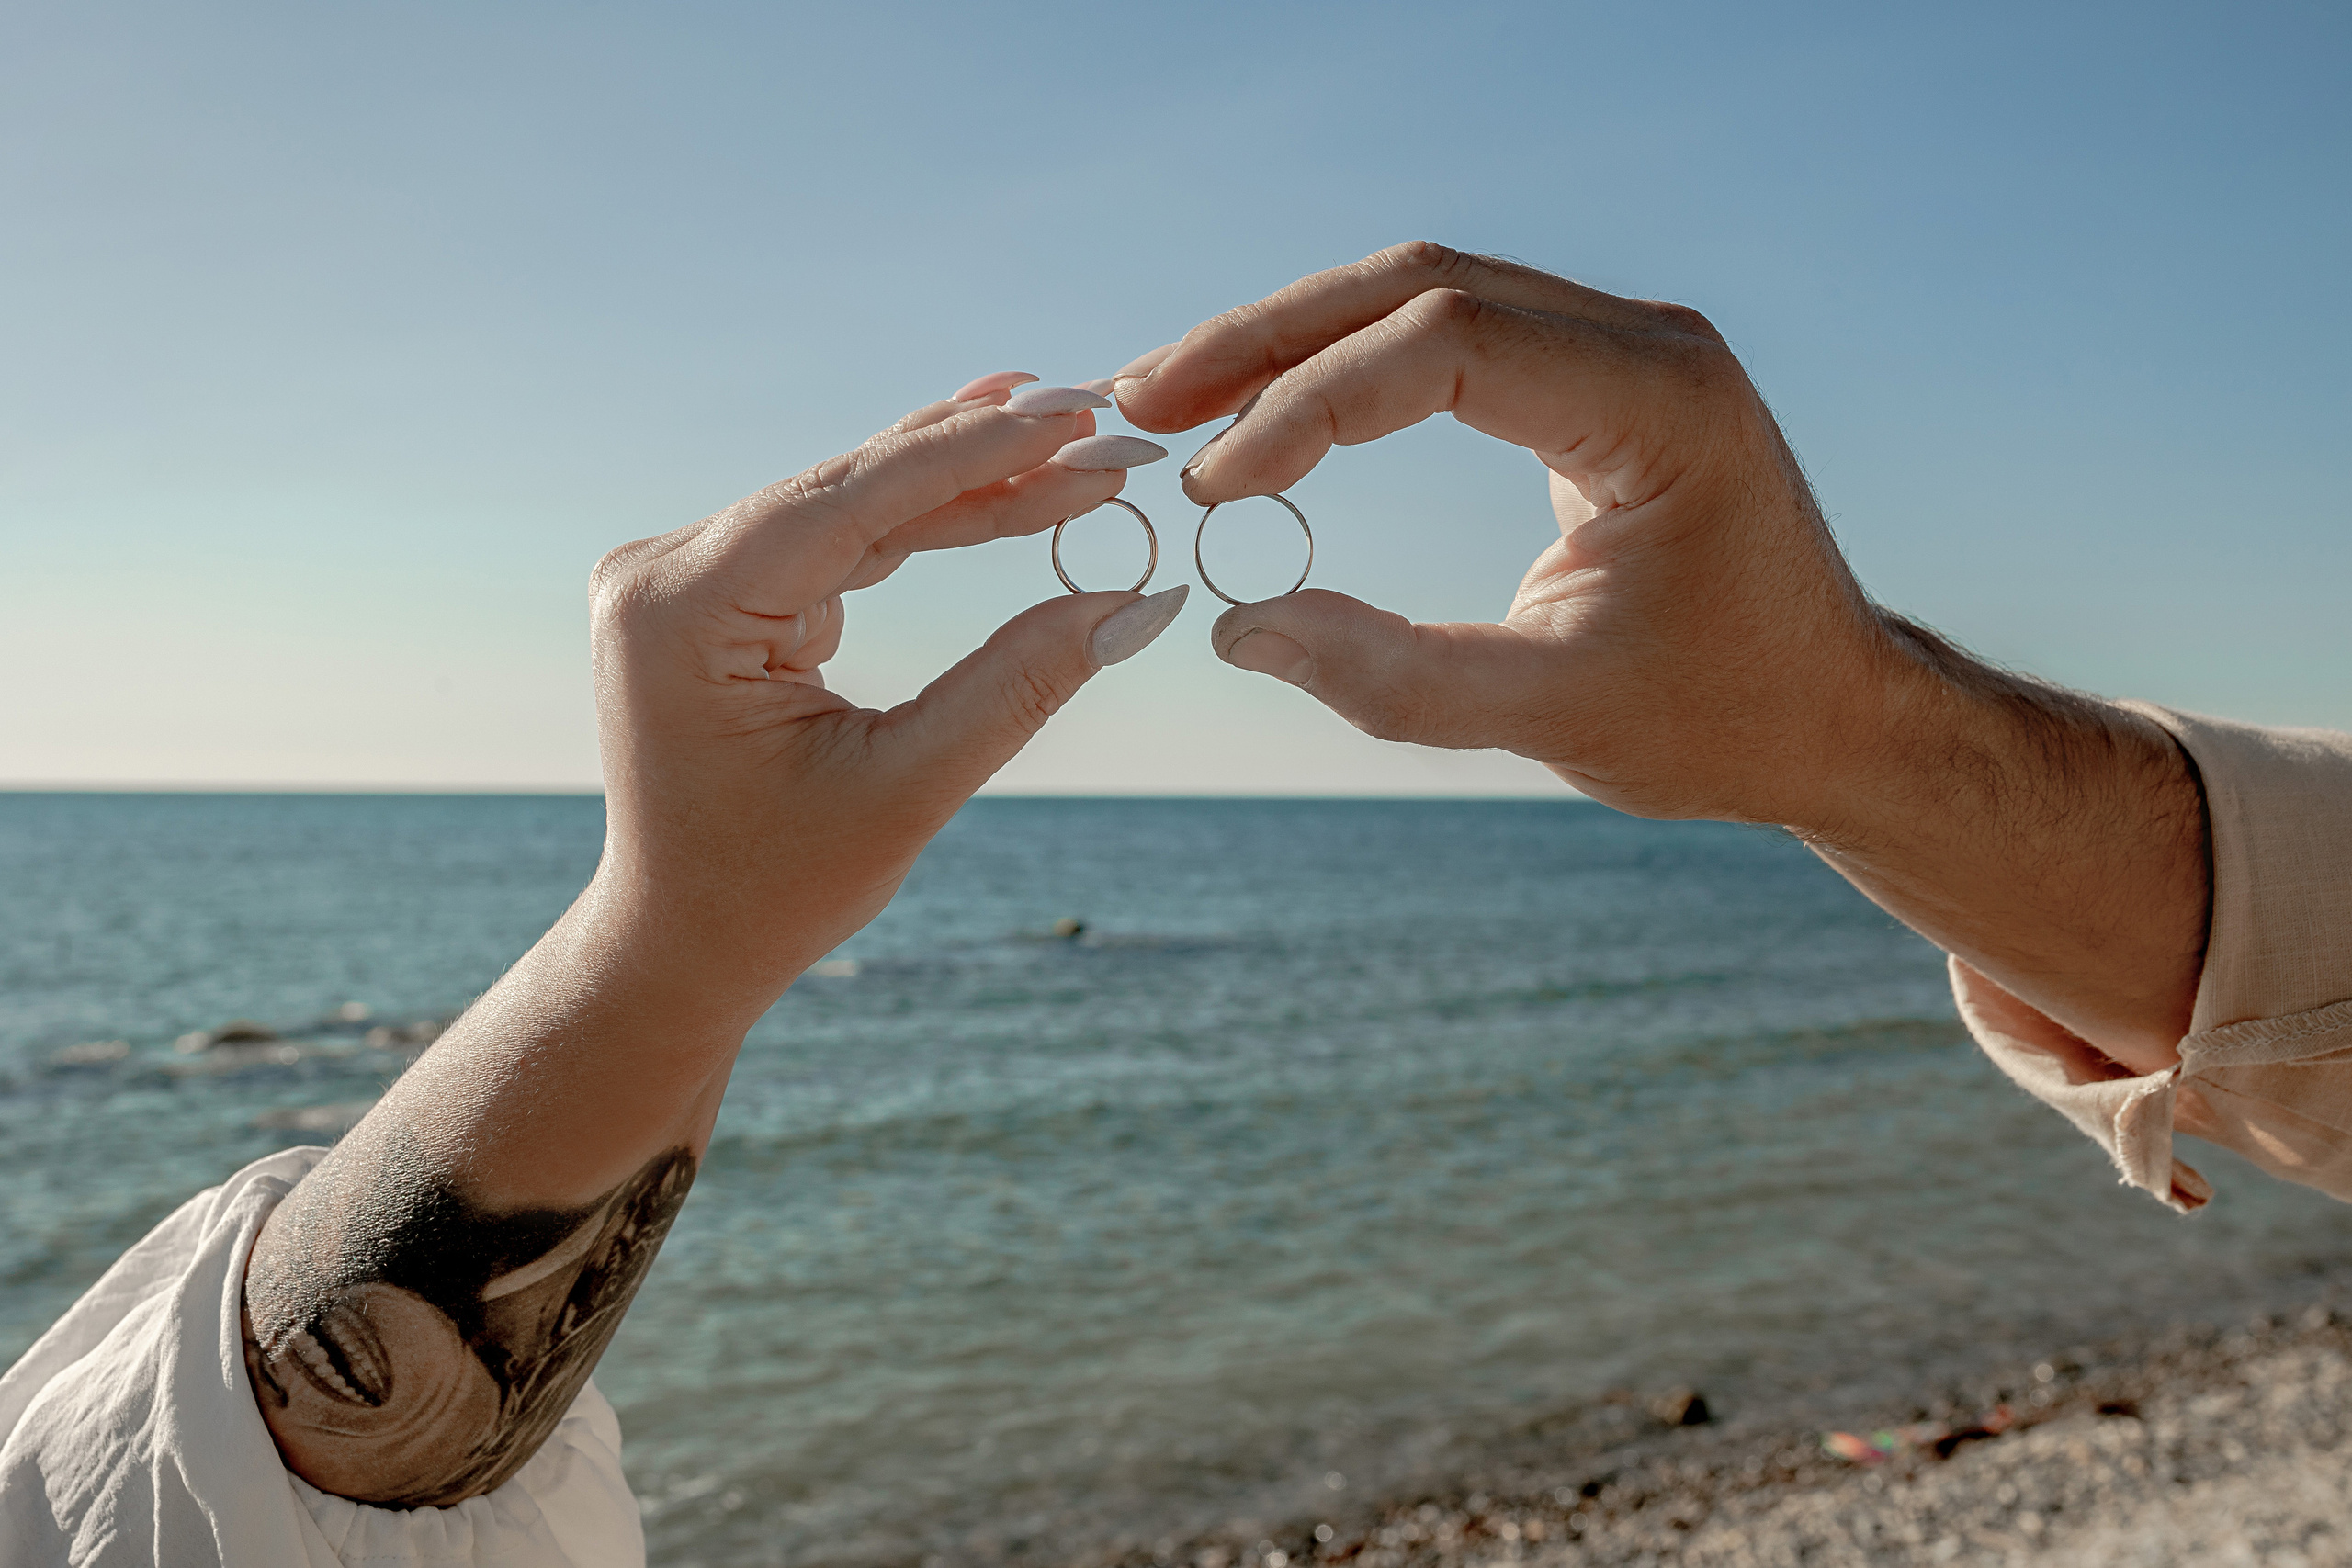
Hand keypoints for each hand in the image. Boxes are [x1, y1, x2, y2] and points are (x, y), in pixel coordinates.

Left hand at [589, 381, 1184, 1019]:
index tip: (1076, 421)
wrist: (680, 945)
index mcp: (681, 611)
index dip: (974, 456)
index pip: (851, 502)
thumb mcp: (908, 788)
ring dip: (966, 476)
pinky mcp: (719, 591)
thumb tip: (1140, 605)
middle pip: (855, 489)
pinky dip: (924, 515)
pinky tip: (995, 458)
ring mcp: (688, 576)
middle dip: (985, 457)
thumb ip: (1018, 685)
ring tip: (1070, 431)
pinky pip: (838, 535)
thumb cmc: (776, 888)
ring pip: (854, 503)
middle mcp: (667, 572)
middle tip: (1100, 419)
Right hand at [1112, 241, 1889, 826]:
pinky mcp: (1594, 374)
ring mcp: (1622, 345)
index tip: (1217, 485)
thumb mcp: (1554, 714)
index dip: (1311, 403)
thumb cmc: (1722, 719)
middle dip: (1269, 341)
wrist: (1835, 713)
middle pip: (1418, 283)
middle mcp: (1646, 342)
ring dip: (1292, 342)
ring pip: (1422, 293)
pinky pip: (1449, 335)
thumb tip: (1234, 628)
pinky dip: (1347, 367)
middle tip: (1146, 400)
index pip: (1448, 343)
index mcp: (1660, 403)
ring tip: (1176, 398)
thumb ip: (1394, 676)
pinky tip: (1267, 408)